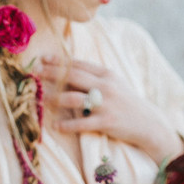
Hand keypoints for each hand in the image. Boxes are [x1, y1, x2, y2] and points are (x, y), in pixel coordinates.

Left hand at [39, 55, 183, 165]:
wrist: (148, 123)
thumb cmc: (127, 104)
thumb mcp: (114, 85)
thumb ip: (94, 79)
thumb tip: (70, 74)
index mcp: (106, 74)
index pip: (78, 64)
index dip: (59, 61)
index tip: (42, 58)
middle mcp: (105, 86)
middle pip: (73, 76)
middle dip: (52, 73)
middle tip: (34, 72)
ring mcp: (105, 104)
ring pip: (74, 98)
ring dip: (55, 98)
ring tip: (42, 99)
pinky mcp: (106, 122)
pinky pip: (82, 123)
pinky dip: (68, 124)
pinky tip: (56, 125)